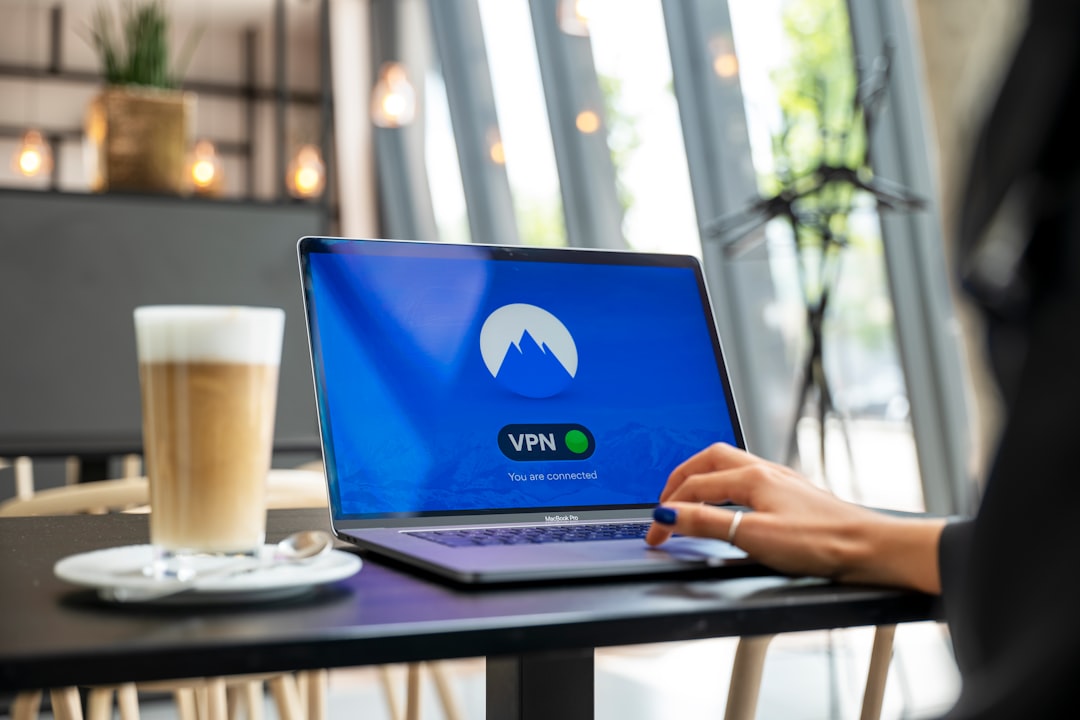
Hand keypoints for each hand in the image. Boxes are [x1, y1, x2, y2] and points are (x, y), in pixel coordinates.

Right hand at [645, 443, 945, 593]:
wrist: (870, 548)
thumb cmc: (820, 542)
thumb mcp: (753, 536)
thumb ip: (706, 523)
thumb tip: (668, 513)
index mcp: (752, 476)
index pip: (694, 487)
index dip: (668, 510)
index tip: (655, 534)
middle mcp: (765, 471)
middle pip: (709, 460)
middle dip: (680, 477)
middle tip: (664, 501)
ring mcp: (781, 480)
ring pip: (730, 465)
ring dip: (703, 477)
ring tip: (689, 496)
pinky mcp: (794, 495)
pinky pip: (748, 478)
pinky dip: (726, 485)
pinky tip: (732, 502)